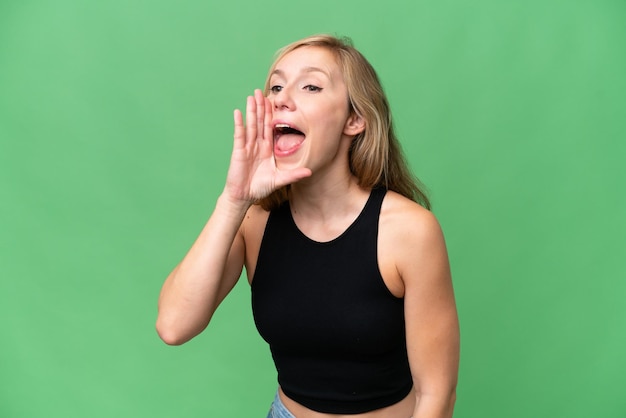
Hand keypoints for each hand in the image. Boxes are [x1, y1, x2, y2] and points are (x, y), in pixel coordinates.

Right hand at [225, 89, 310, 203]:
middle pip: (260, 122)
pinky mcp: (239, 151)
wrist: (244, 196)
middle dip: (261, 107)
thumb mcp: (280, 180)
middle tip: (261, 91)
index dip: (272, 114)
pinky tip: (238, 112)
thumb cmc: (260, 188)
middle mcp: (257, 145)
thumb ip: (294, 175)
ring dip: (251, 110)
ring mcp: (247, 146)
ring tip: (251, 96)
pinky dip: (239, 124)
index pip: (270, 127)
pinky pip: (239, 135)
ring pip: (251, 125)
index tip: (275, 102)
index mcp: (267, 149)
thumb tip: (310, 172)